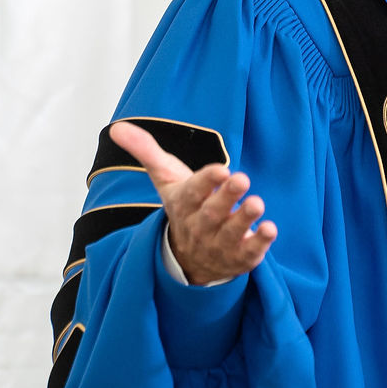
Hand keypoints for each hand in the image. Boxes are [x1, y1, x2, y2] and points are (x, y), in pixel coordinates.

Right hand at [108, 121, 276, 285]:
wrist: (188, 260)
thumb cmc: (185, 208)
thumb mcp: (166, 180)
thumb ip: (146, 152)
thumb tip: (116, 127)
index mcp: (184, 204)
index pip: (193, 193)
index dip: (206, 181)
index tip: (221, 168)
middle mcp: (200, 226)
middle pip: (211, 213)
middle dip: (226, 197)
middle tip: (243, 178)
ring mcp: (219, 245)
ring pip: (231, 234)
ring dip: (244, 219)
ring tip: (258, 203)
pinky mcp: (239, 258)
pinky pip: (248, 254)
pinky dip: (259, 243)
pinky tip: (270, 229)